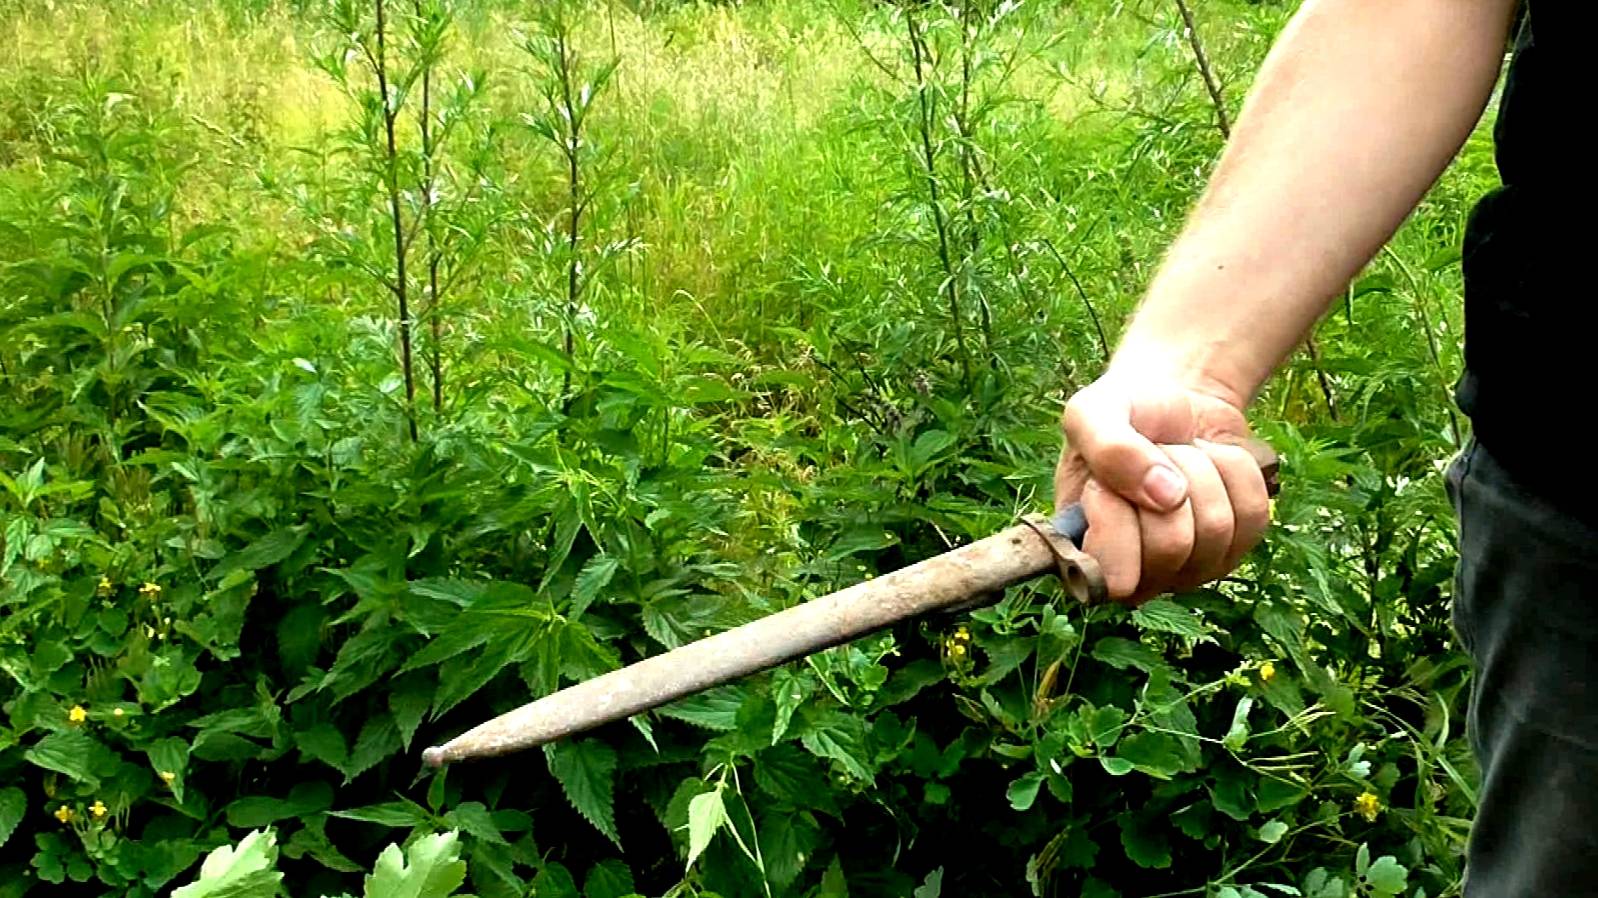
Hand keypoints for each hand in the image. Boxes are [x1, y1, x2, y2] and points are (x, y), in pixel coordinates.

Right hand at [1053, 371, 1270, 603]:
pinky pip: (1253, 515)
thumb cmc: (1124, 413)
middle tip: (1152, 456)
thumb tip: (1167, 497)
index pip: (1113, 575)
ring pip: (1216, 528)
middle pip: (1172, 546)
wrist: (1175, 401)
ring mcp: (1189, 567)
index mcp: (1086, 553)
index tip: (1103, 485)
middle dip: (1168, 479)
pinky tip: (1210, 464)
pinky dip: (1234, 471)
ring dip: (1201, 470)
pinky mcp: (1234, 548)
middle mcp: (1138, 573)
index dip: (1116, 525)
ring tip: (1178, 455)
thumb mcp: (1092, 413)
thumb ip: (1108, 449)